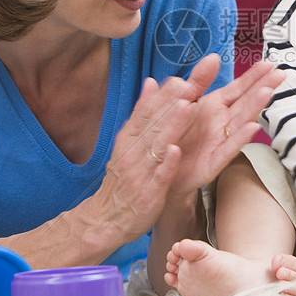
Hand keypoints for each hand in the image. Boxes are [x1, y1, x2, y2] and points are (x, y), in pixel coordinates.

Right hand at [84, 73, 193, 244]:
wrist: (105, 219)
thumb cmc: (124, 179)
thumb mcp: (130, 142)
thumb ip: (143, 112)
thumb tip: (151, 81)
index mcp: (131, 137)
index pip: (148, 110)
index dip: (165, 93)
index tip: (182, 76)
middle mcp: (134, 150)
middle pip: (154, 122)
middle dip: (172, 102)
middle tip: (189, 83)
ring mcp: (140, 171)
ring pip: (157, 145)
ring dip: (172, 126)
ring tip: (187, 107)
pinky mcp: (147, 193)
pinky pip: (158, 176)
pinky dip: (166, 164)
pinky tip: (176, 151)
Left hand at [166, 54, 284, 198]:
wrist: (162, 168)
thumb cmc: (176, 135)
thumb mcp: (183, 102)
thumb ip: (197, 81)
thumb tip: (212, 57)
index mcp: (213, 106)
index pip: (238, 88)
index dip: (254, 76)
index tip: (269, 63)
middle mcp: (222, 122)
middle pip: (246, 101)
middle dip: (263, 86)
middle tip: (280, 73)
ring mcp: (221, 141)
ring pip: (241, 122)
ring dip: (255, 107)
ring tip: (267, 92)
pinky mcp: (213, 162)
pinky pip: (228, 149)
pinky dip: (240, 139)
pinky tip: (252, 128)